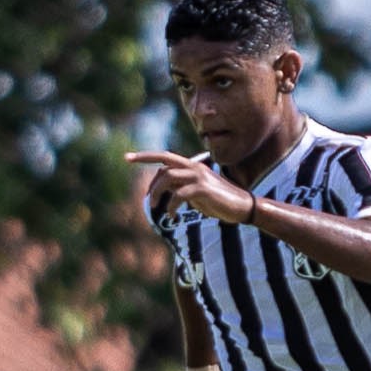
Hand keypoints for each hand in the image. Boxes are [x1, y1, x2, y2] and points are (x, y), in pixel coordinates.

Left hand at [127, 151, 254, 224]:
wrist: (242, 207)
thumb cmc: (219, 201)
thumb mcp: (196, 193)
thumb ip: (181, 188)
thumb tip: (164, 191)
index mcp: (192, 166)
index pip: (165, 157)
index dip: (146, 156)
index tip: (128, 157)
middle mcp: (194, 167)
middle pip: (164, 159)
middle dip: (144, 158)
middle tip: (127, 163)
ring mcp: (199, 176)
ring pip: (168, 177)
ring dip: (157, 192)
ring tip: (155, 206)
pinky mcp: (203, 189)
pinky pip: (179, 195)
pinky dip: (171, 206)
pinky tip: (171, 215)